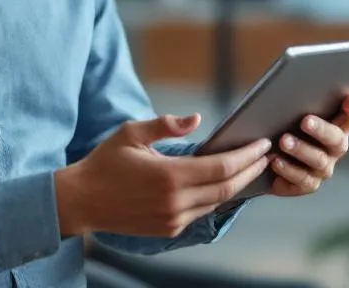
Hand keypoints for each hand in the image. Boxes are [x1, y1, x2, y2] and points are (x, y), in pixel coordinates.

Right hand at [55, 114, 270, 238]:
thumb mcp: (131, 133)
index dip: (246, 156)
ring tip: (252, 168)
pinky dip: (217, 197)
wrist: (82, 201)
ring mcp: (173, 219)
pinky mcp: (168, 230)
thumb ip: (166, 125)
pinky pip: (201, 212)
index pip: (221, 167)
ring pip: (217, 202)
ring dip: (237, 185)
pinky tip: (225, 184)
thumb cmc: (105, 162)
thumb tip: (196, 118)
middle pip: (227, 187)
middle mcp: (175, 202)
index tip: (262, 144)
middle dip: (251, 171)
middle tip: (267, 155)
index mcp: (168, 176)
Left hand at [268, 93, 348, 196]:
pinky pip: (302, 181)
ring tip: (283, 141)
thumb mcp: (288, 109)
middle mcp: (335, 148)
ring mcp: (323, 168)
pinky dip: (288, 171)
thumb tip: (291, 82)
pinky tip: (275, 162)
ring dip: (301, 150)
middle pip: (336, 139)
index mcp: (337, 125)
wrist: (265, 155)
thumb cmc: (281, 123)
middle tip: (305, 121)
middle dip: (321, 129)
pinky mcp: (307, 184)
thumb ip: (296, 98)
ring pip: (318, 160)